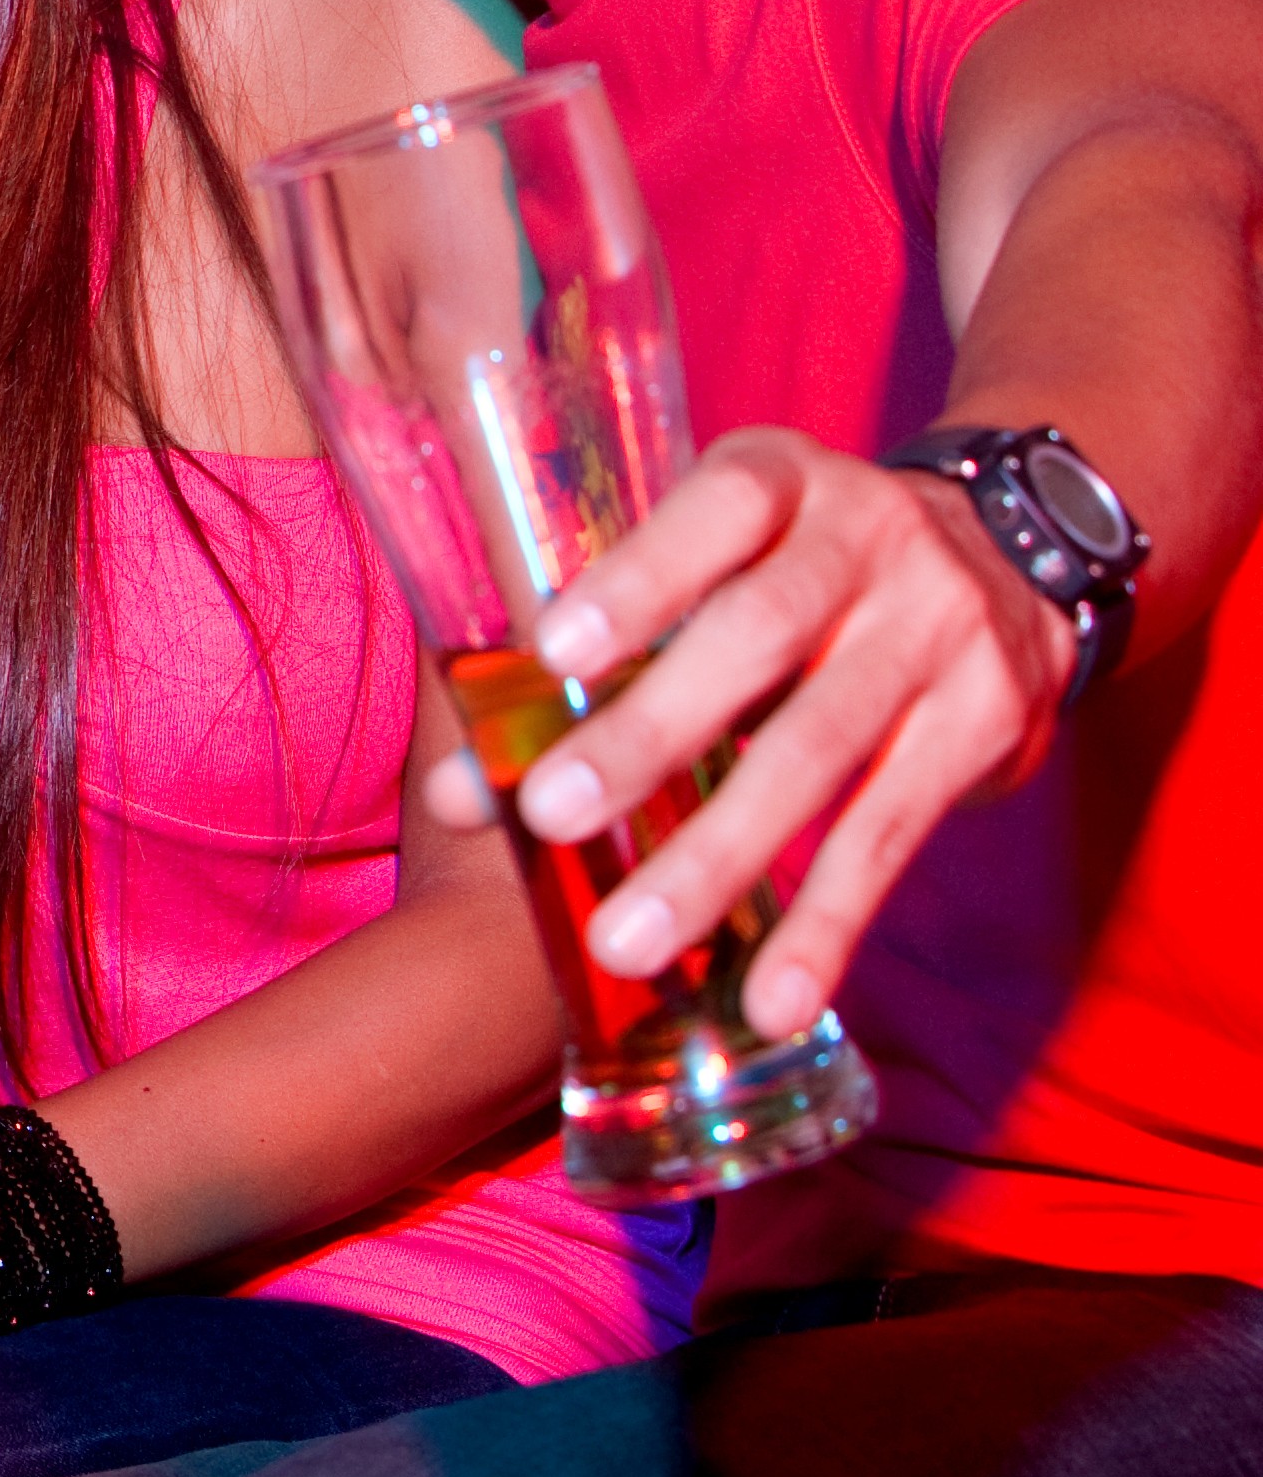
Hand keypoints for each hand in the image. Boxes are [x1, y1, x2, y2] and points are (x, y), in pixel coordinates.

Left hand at [441, 427, 1068, 1037]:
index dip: (637, 579)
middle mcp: (872, 539)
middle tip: (551, 812)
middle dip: (651, 731)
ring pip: (820, 752)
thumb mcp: (723, 557)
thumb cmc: (795, 568)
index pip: (714, 510)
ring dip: (717, 855)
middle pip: (758, 637)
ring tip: (625, 941)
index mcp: (783, 479)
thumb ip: (605, 646)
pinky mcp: (985, 725)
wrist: (1016, 557)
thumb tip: (461, 786)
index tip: (551, 651)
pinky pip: (893, 835)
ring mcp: (941, 631)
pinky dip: (825, 923)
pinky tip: (768, 997)